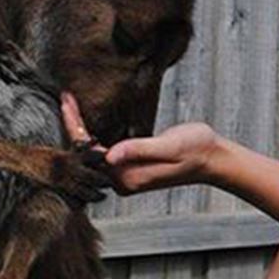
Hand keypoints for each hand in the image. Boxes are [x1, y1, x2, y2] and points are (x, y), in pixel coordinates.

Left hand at [60, 92, 221, 194]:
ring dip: (82, 130)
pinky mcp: (132, 168)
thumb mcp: (168, 146)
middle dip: (73, 126)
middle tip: (65, 98)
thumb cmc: (196, 150)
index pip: (90, 153)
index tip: (67, 102)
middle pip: (87, 155)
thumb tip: (110, 155)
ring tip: (71, 104)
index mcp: (128, 177)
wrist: (213, 158)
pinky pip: (105, 152)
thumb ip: (139, 150)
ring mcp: (127, 176)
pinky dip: (94, 135)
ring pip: (94, 153)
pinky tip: (89, 120)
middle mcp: (123, 181)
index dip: (75, 126)